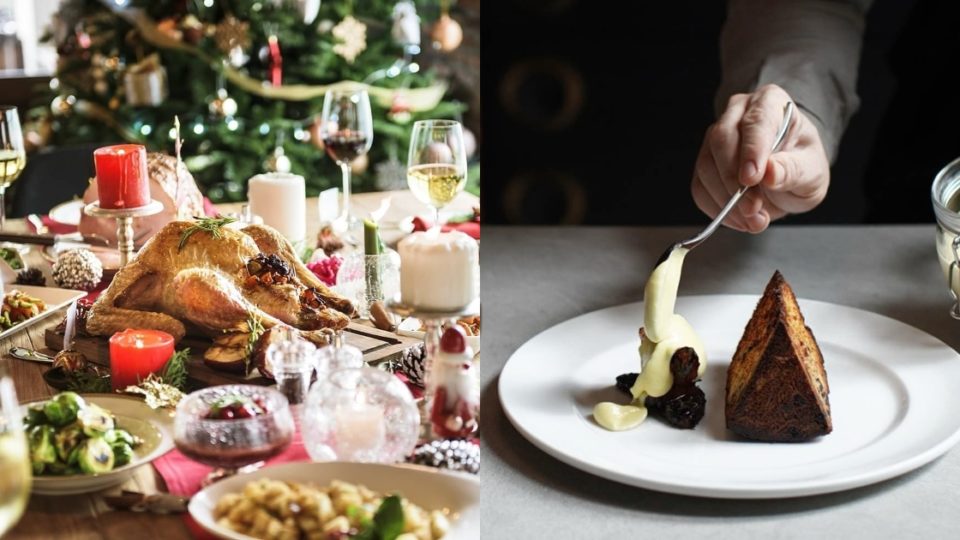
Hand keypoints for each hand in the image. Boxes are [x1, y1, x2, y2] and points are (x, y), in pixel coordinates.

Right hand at [691, 84, 829, 232]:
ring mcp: (716, 137)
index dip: (751, 151)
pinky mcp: (705, 163)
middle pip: (721, 140)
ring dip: (725, 200)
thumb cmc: (802, 164)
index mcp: (770, 103)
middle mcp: (738, 114)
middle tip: (753, 209)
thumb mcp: (811, 170)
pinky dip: (716, 209)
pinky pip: (699, 187)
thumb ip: (792, 170)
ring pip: (706, 166)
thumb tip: (770, 174)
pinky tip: (739, 218)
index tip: (752, 179)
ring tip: (753, 219)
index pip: (755, 122)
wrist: (789, 174)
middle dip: (734, 180)